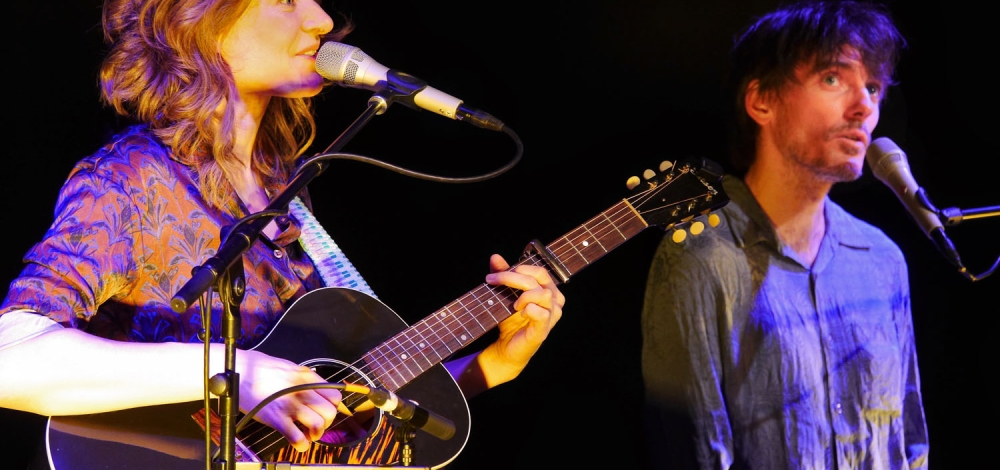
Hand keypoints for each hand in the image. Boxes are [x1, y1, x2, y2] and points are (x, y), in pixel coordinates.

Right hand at [236, 350, 342, 451]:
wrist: (237, 371)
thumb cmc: (258, 368)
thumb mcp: (288, 367)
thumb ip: (304, 378)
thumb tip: (314, 385)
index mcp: (307, 377)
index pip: (335, 395)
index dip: (332, 407)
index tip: (324, 412)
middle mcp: (302, 390)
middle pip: (330, 412)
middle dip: (326, 422)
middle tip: (316, 424)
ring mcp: (290, 404)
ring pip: (318, 424)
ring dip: (316, 434)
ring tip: (308, 434)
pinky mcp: (276, 418)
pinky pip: (297, 438)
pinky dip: (301, 445)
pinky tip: (298, 443)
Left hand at [480, 253, 564, 384]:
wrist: (506, 347)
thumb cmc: (510, 320)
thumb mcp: (505, 295)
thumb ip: (503, 276)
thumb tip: (495, 257)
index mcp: (549, 291)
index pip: (540, 271)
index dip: (519, 269)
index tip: (496, 274)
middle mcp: (555, 302)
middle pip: (539, 279)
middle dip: (513, 277)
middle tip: (494, 281)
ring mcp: (552, 317)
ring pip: (543, 294)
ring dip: (523, 295)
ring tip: (513, 304)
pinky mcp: (543, 330)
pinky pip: (542, 314)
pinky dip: (529, 310)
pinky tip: (520, 314)